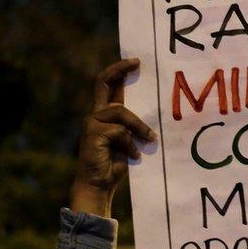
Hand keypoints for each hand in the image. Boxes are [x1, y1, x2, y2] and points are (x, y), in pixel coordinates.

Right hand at [71, 58, 155, 216]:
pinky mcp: (93, 133)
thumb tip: (155, 114)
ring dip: (139, 126)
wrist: (98, 186)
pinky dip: (131, 145)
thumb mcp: (129, 141)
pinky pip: (121, 131)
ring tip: (150, 140)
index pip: (108, 86)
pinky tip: (134, 157)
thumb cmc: (115, 165)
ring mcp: (92, 123)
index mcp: (104, 115)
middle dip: (119, 69)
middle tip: (137, 63)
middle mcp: (95, 115)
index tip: (135, 62)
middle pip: (103, 83)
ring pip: (121, 112)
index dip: (118, 70)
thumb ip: (134, 126)